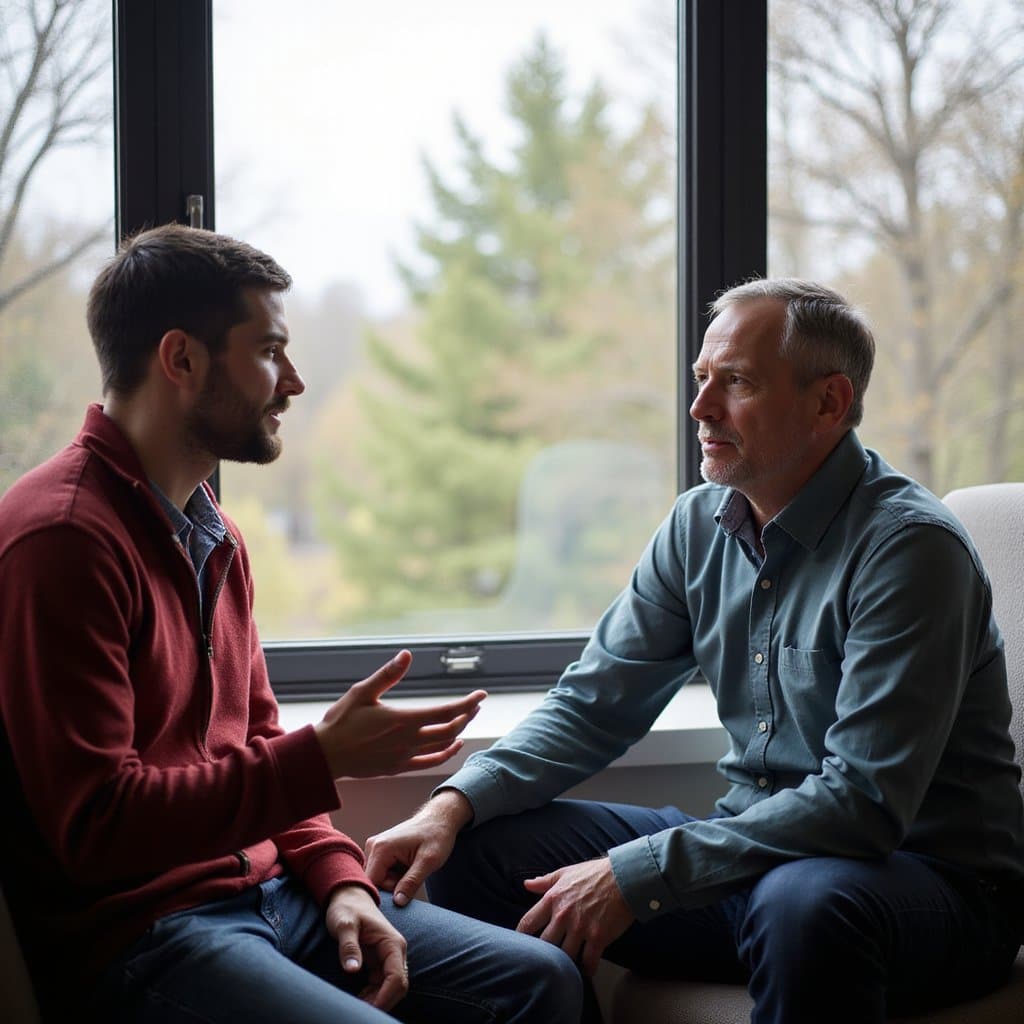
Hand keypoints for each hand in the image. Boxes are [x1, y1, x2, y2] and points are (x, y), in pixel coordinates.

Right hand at [315, 651, 486, 778]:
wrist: (324, 756)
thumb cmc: (340, 721)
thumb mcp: (362, 692)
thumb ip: (388, 675)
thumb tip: (407, 655)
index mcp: (404, 721)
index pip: (446, 712)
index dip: (467, 704)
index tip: (481, 695)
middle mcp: (409, 741)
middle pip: (450, 730)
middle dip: (467, 716)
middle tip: (476, 704)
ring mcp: (405, 757)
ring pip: (443, 746)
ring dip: (458, 732)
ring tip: (466, 719)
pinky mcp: (398, 768)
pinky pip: (430, 763)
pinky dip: (446, 754)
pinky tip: (453, 746)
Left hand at [325, 885, 408, 1011]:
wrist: (348, 896)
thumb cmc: (347, 908)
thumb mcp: (344, 923)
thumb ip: (348, 945)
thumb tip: (352, 969)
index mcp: (392, 943)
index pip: (397, 978)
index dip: (385, 998)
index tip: (366, 1009)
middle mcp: (395, 952)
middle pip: (398, 987)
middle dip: (382, 1003)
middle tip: (360, 1012)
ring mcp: (388, 958)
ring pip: (390, 989)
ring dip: (376, 1001)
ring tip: (355, 1007)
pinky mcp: (379, 963)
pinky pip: (381, 986)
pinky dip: (372, 996)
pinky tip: (358, 1000)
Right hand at [364, 789, 472, 905]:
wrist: (440, 818)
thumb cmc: (436, 835)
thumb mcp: (428, 862)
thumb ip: (411, 882)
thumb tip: (397, 903)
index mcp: (381, 848)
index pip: (372, 883)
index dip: (385, 895)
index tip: (403, 895)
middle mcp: (373, 846)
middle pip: (375, 882)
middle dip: (393, 886)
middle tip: (413, 876)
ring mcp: (376, 847)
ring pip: (380, 878)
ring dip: (396, 880)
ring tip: (411, 868)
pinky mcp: (381, 849)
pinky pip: (383, 871)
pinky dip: (396, 874)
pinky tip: (407, 865)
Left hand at [516, 858, 634, 975]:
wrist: (625, 877)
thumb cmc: (595, 873)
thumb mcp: (566, 872)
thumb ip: (545, 881)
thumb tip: (526, 884)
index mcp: (553, 898)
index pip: (528, 923)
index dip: (521, 937)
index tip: (521, 945)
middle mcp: (563, 915)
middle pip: (544, 945)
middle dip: (544, 953)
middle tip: (546, 958)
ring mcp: (580, 928)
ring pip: (564, 956)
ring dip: (565, 962)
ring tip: (566, 966)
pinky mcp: (598, 937)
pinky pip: (588, 962)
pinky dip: (586, 969)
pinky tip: (586, 969)